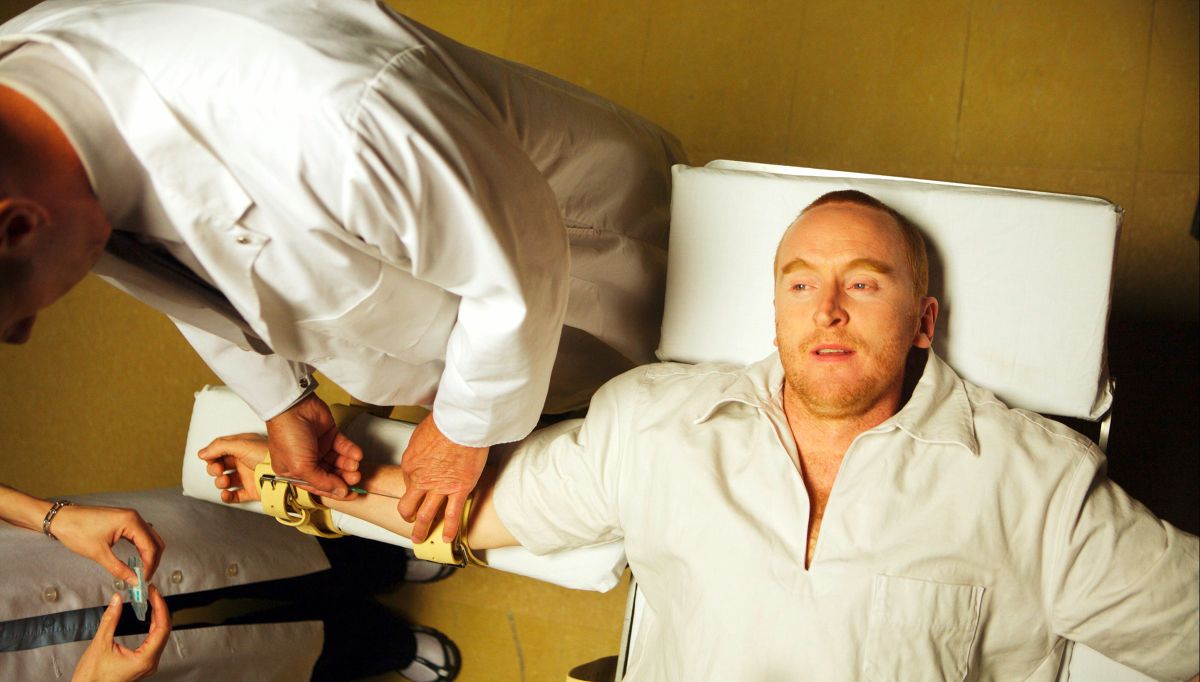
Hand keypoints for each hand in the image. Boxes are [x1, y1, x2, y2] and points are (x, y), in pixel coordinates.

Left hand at [52, 505, 164, 583]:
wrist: (61, 519)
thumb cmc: (76, 531)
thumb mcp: (98, 553)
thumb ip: (119, 568)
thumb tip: (133, 580)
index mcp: (130, 521)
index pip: (150, 546)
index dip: (149, 565)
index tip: (144, 579)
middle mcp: (134, 517)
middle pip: (155, 541)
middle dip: (153, 560)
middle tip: (145, 577)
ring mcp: (129, 517)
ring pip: (149, 538)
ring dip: (148, 554)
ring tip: (141, 570)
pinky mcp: (124, 520)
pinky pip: (140, 535)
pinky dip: (141, 548)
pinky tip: (136, 559)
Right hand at [71, 586, 170, 681]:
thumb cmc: (91, 679)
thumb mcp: (100, 644)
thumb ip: (110, 620)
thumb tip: (117, 601)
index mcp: (145, 660)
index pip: (162, 628)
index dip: (160, 607)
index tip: (154, 593)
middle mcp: (149, 663)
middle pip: (164, 631)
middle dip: (159, 609)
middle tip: (152, 593)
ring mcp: (146, 664)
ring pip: (160, 636)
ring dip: (156, 617)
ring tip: (151, 601)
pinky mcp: (141, 664)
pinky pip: (153, 642)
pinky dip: (151, 626)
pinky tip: (148, 617)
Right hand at [198, 433, 272, 503]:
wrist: (284, 473)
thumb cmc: (267, 455)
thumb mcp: (241, 444)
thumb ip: (219, 447)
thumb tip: (202, 453)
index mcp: (242, 447)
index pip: (220, 450)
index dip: (212, 454)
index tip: (209, 458)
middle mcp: (243, 461)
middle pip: (220, 466)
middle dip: (214, 469)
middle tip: (218, 470)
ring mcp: (247, 476)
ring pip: (225, 481)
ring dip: (219, 482)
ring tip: (224, 481)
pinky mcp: (252, 491)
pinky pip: (235, 495)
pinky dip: (227, 496)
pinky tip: (226, 494)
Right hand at [265, 394, 362, 498]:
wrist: (293, 407)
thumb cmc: (287, 435)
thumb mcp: (301, 467)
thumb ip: (322, 482)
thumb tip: (340, 492)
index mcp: (294, 472)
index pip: (318, 486)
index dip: (336, 491)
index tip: (351, 494)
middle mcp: (306, 461)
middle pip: (331, 474)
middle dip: (344, 477)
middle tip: (355, 478)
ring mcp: (318, 447)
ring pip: (338, 461)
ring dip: (349, 465)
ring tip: (355, 466)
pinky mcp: (329, 435)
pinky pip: (344, 446)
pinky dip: (351, 451)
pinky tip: (356, 454)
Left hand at [397, 414, 488, 542]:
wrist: (461, 424)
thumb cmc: (444, 423)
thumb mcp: (420, 435)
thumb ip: (420, 451)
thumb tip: (424, 456)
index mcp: (410, 464)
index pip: (407, 482)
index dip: (413, 486)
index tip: (418, 489)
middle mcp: (421, 480)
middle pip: (408, 505)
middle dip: (407, 516)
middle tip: (409, 522)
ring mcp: (440, 488)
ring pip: (426, 515)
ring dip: (422, 530)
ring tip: (420, 538)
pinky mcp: (459, 490)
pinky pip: (452, 515)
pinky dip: (449, 529)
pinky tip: (447, 538)